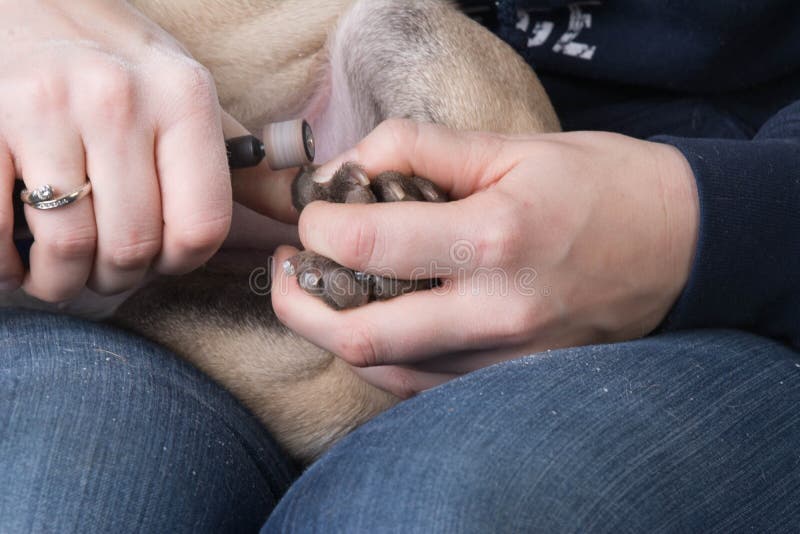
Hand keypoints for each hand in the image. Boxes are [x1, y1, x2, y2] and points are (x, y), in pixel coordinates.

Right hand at [0, 0, 231, 301]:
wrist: (22, 1)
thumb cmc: (115, 65)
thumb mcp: (185, 96)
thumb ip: (241, 161)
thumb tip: (302, 207)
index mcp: (182, 96)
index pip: (202, 226)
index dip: (179, 262)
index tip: (159, 260)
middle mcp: (118, 97)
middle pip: (134, 246)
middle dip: (118, 279)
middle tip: (103, 272)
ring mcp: (43, 105)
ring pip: (68, 247)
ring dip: (62, 282)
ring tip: (59, 272)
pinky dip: (6, 264)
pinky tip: (15, 255)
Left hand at [271, 119, 699, 396]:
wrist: (680, 248)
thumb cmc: (602, 188)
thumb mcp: (512, 147)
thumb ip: (419, 148)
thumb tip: (348, 166)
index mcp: (494, 240)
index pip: (365, 246)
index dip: (317, 227)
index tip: (314, 212)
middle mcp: (495, 313)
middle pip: (358, 335)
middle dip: (296, 305)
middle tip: (283, 272)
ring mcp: (503, 359)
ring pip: (383, 369)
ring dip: (333, 332)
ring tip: (321, 292)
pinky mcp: (509, 381)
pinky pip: (420, 385)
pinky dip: (379, 356)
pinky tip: (372, 321)